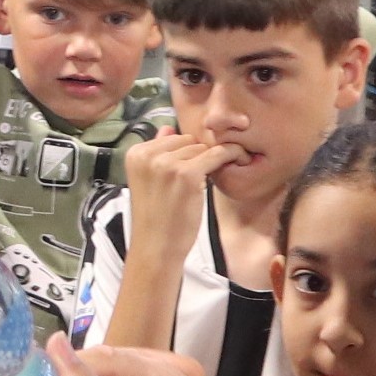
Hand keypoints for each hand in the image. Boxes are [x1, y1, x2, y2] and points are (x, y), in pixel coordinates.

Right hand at [122, 127, 242, 251]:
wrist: (155, 247)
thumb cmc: (155, 219)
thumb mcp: (149, 182)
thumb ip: (158, 153)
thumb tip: (168, 128)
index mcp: (136, 153)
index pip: (170, 138)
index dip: (184, 154)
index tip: (192, 168)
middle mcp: (149, 154)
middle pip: (187, 141)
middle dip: (196, 158)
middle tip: (199, 179)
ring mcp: (167, 164)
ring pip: (201, 148)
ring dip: (209, 162)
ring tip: (206, 183)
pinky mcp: (187, 174)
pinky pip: (217, 154)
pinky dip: (231, 154)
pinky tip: (240, 159)